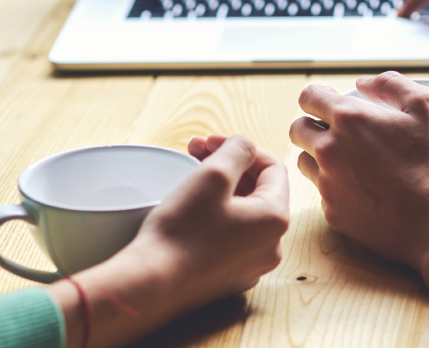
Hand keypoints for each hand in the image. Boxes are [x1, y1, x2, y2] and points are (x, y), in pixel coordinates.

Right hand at [122, 135, 289, 311]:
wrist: (152, 284)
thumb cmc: (182, 231)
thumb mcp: (213, 175)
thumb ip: (238, 150)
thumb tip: (245, 146)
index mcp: (276, 219)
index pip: (272, 168)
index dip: (241, 149)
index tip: (210, 142)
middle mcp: (271, 246)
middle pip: (258, 191)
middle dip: (228, 166)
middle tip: (196, 153)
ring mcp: (251, 265)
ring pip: (243, 214)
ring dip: (220, 190)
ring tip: (189, 177)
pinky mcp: (229, 277)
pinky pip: (230, 237)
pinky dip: (215, 217)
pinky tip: (191, 210)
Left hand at [288, 72, 428, 269]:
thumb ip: (392, 85)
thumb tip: (364, 83)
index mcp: (350, 119)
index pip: (309, 97)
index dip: (321, 97)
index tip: (333, 104)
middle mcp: (330, 152)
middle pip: (299, 130)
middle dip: (315, 125)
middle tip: (343, 132)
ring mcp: (330, 186)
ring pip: (305, 162)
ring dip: (320, 157)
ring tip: (353, 161)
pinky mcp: (335, 215)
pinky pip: (323, 194)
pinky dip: (336, 188)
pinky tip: (365, 190)